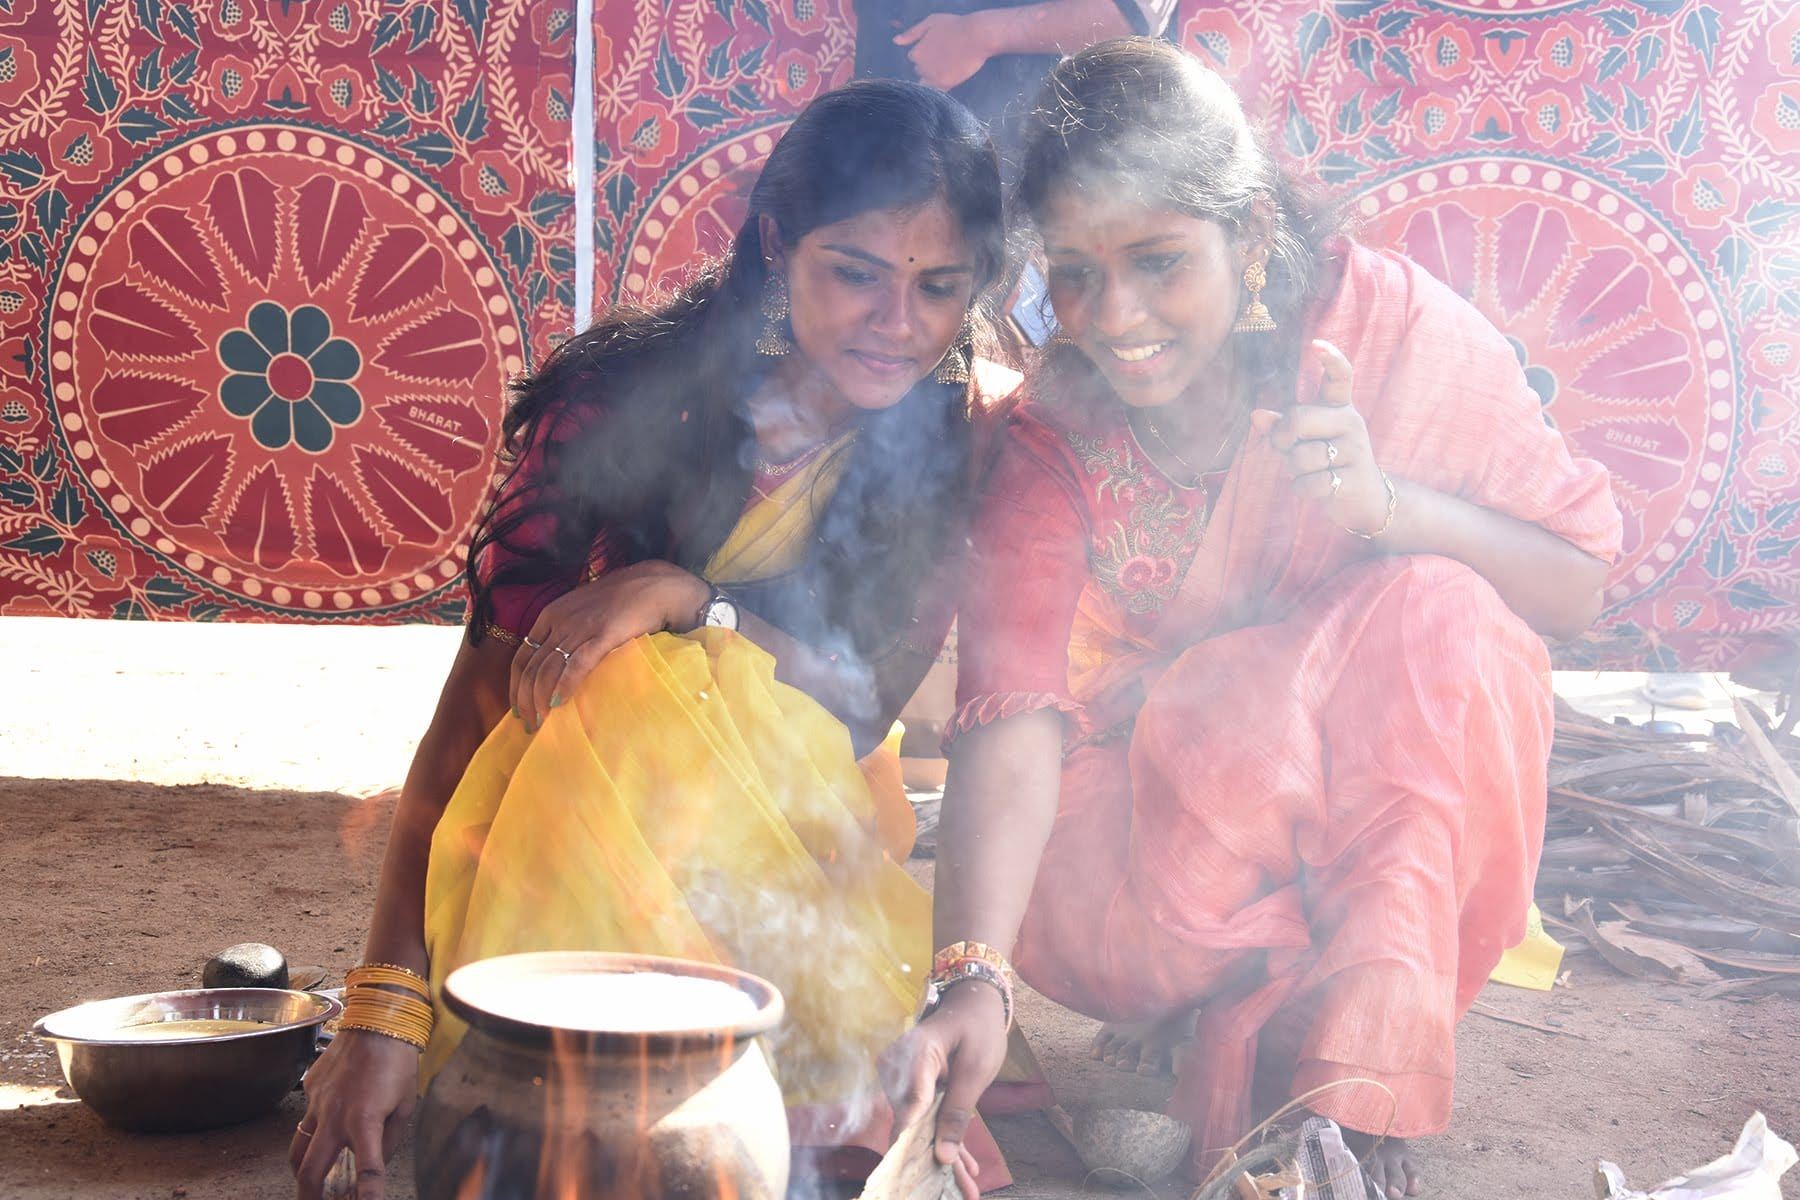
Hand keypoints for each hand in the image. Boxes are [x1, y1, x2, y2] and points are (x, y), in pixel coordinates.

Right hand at [290, 1030, 419, 1199]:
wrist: (376, 1020)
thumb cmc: (397, 1060)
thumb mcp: (406, 1103)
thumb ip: (390, 1139)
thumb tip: (376, 1160)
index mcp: (365, 1121)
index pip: (367, 1170)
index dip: (368, 1195)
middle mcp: (335, 1116)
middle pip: (309, 1171)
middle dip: (310, 1196)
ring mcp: (317, 1104)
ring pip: (296, 1149)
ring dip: (301, 1170)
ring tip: (312, 1180)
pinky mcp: (308, 1090)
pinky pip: (304, 1119)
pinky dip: (311, 1131)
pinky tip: (326, 1126)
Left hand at [509, 560, 709, 730]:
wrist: (654, 585)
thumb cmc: (619, 601)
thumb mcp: (581, 612)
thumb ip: (565, 634)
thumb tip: (554, 668)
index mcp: (550, 616)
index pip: (522, 658)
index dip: (515, 688)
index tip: (518, 711)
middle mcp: (560, 621)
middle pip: (532, 668)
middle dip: (526, 701)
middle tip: (530, 725)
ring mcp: (581, 627)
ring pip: (549, 669)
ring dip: (541, 700)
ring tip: (543, 722)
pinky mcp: (604, 633)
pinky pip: (578, 663)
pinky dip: (565, 685)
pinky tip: (560, 702)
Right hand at [880, 983, 1007, 1199]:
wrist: (973, 1004)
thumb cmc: (977, 1028)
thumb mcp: (976, 1069)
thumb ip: (957, 1111)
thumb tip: (943, 1156)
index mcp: (914, 1055)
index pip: (910, 1107)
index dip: (914, 1144)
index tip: (925, 1171)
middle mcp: (898, 1069)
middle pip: (911, 1125)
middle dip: (934, 1159)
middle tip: (964, 1189)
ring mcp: (902, 1081)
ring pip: (919, 1128)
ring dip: (943, 1156)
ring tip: (968, 1188)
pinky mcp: (912, 1091)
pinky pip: (925, 1120)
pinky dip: (944, 1141)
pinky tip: (964, 1169)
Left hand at [894, 12, 992, 89]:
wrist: (977, 36)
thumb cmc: (954, 26)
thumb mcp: (930, 22)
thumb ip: (912, 33)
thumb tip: (895, 41)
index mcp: (916, 53)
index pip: (914, 57)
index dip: (924, 52)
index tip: (935, 48)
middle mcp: (921, 68)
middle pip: (920, 70)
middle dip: (928, 65)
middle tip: (943, 57)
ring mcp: (933, 78)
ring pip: (927, 82)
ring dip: (933, 77)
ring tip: (947, 67)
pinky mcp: (946, 85)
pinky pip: (936, 92)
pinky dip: (938, 88)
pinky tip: (946, 80)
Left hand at [1249, 339, 1390, 534]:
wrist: (1364, 497)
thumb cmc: (1326, 461)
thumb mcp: (1303, 440)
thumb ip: (1281, 426)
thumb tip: (1256, 415)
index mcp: (1339, 407)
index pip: (1340, 377)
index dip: (1331, 359)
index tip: (1316, 344)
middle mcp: (1351, 422)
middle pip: (1300, 418)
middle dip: (1282, 437)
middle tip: (1285, 447)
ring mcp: (1356, 450)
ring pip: (1302, 456)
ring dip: (1293, 469)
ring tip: (1308, 471)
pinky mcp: (1355, 479)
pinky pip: (1311, 482)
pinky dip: (1301, 488)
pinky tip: (1313, 487)